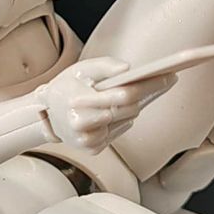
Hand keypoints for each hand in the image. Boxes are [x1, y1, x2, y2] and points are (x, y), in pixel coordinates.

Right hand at [43, 57, 173, 152]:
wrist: (45, 115)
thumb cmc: (66, 86)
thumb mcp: (81, 68)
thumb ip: (105, 65)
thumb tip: (129, 69)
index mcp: (78, 101)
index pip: (122, 95)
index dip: (149, 86)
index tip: (168, 76)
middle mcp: (83, 124)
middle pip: (129, 109)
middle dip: (149, 93)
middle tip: (167, 79)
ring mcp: (88, 140)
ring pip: (127, 120)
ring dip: (136, 105)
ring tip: (151, 89)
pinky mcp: (93, 149)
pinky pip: (119, 130)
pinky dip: (123, 118)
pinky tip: (125, 107)